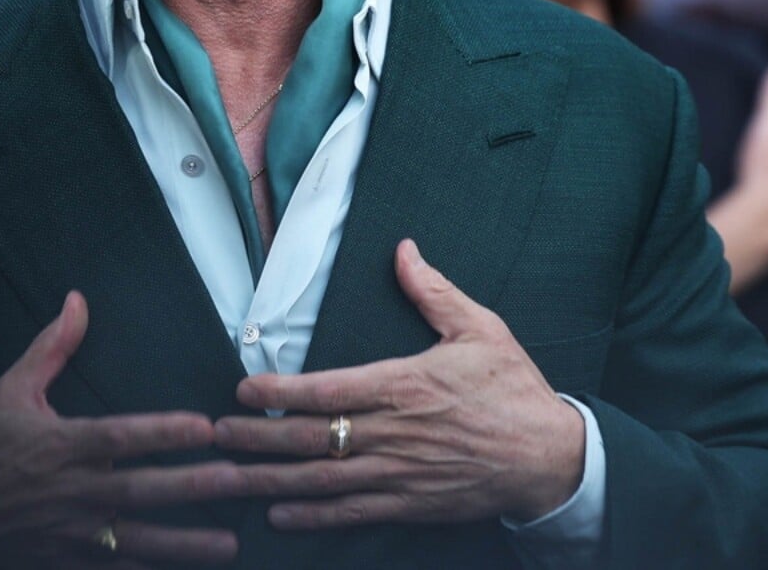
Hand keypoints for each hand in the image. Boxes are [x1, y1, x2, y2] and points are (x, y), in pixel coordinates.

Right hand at [0, 292, 242, 567]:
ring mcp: (72, 533)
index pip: (120, 437)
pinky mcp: (67, 563)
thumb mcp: (11, 391)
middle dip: (192, 486)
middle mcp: (74, 491)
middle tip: (238, 480)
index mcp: (64, 446)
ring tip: (228, 545)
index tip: (205, 427)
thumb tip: (77, 300)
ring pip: (137, 539)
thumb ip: (51, 348)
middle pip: (141, 489)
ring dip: (184, 544)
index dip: (162, 432)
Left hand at [213, 239, 584, 528]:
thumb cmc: (515, 390)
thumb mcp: (480, 328)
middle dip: (257, 437)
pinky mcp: (410, 503)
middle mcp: (395, 432)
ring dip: (270, 478)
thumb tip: (404, 251)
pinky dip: (312, 515)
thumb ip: (433, 291)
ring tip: (230, 476)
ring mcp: (400, 473)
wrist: (550, 457)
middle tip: (217, 435)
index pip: (329, 389)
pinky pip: (350, 512)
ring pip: (321, 479)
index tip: (245, 390)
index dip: (281, 391)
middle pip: (311, 437)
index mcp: (406, 384)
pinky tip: (280, 513)